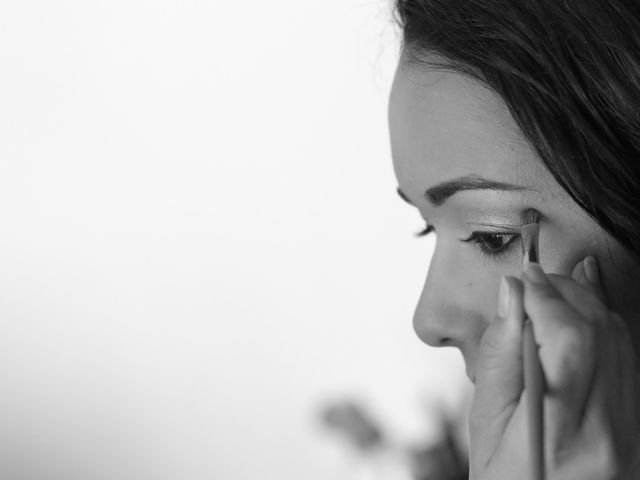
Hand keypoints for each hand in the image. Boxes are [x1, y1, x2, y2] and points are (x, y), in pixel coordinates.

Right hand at [469, 256, 639, 479]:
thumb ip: (499, 357)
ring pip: (619, 341)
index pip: (566, 341)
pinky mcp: (638, 426)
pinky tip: (589, 300)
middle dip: (566, 291)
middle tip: (534, 278)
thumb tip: (511, 297)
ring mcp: (630, 431)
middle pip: (599, 334)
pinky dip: (607, 323)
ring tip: (555, 285)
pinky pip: (629, 360)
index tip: (522, 278)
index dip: (546, 298)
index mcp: (557, 434)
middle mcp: (606, 432)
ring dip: (587, 301)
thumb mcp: (485, 425)